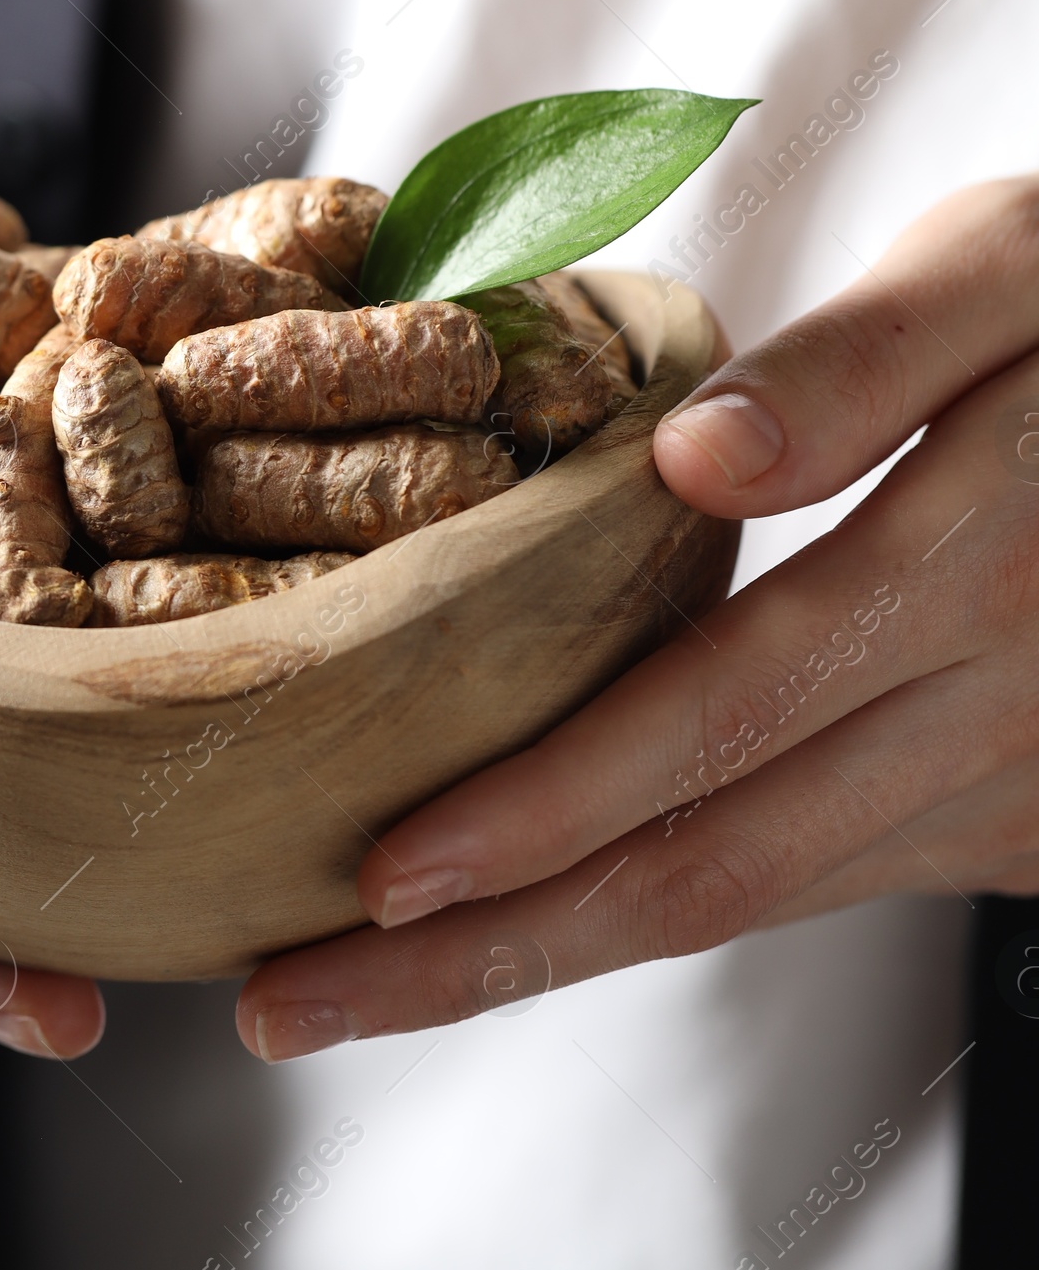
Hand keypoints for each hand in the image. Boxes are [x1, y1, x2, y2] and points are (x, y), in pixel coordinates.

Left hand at [237, 178, 1038, 1062]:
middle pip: (710, 869)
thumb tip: (695, 462)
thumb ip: (867, 362)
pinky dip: (672, 904)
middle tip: (302, 1001)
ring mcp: (1014, 789)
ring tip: (382, 982)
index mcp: (970, 569)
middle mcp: (990, 713)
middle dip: (493, 949)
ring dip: (561, 954)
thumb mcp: (1017, 268)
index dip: (539, 811)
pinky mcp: (1023, 819)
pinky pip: (823, 875)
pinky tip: (556, 906)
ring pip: (761, 900)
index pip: (710, 724)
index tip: (373, 874)